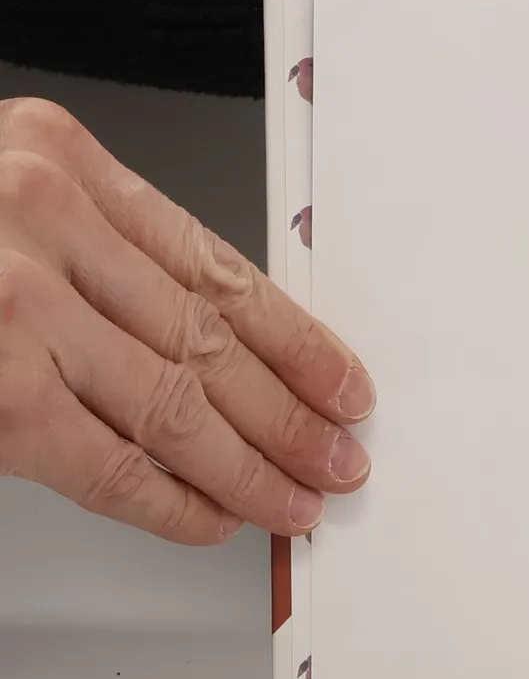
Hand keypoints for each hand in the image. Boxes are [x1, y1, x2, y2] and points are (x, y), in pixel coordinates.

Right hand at [0, 98, 374, 543]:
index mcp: (61, 160)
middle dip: (289, 411)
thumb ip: (93, 249)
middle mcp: (41, 220)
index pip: (215, 264)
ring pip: (172, 402)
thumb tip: (213, 343)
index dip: (294, 336)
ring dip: (250, 463)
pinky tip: (213, 518)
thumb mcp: (6, 194)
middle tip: (340, 458)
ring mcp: (10, 306)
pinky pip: (103, 459)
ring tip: (299, 498)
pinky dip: (169, 498)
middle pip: (207, 338)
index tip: (344, 381)